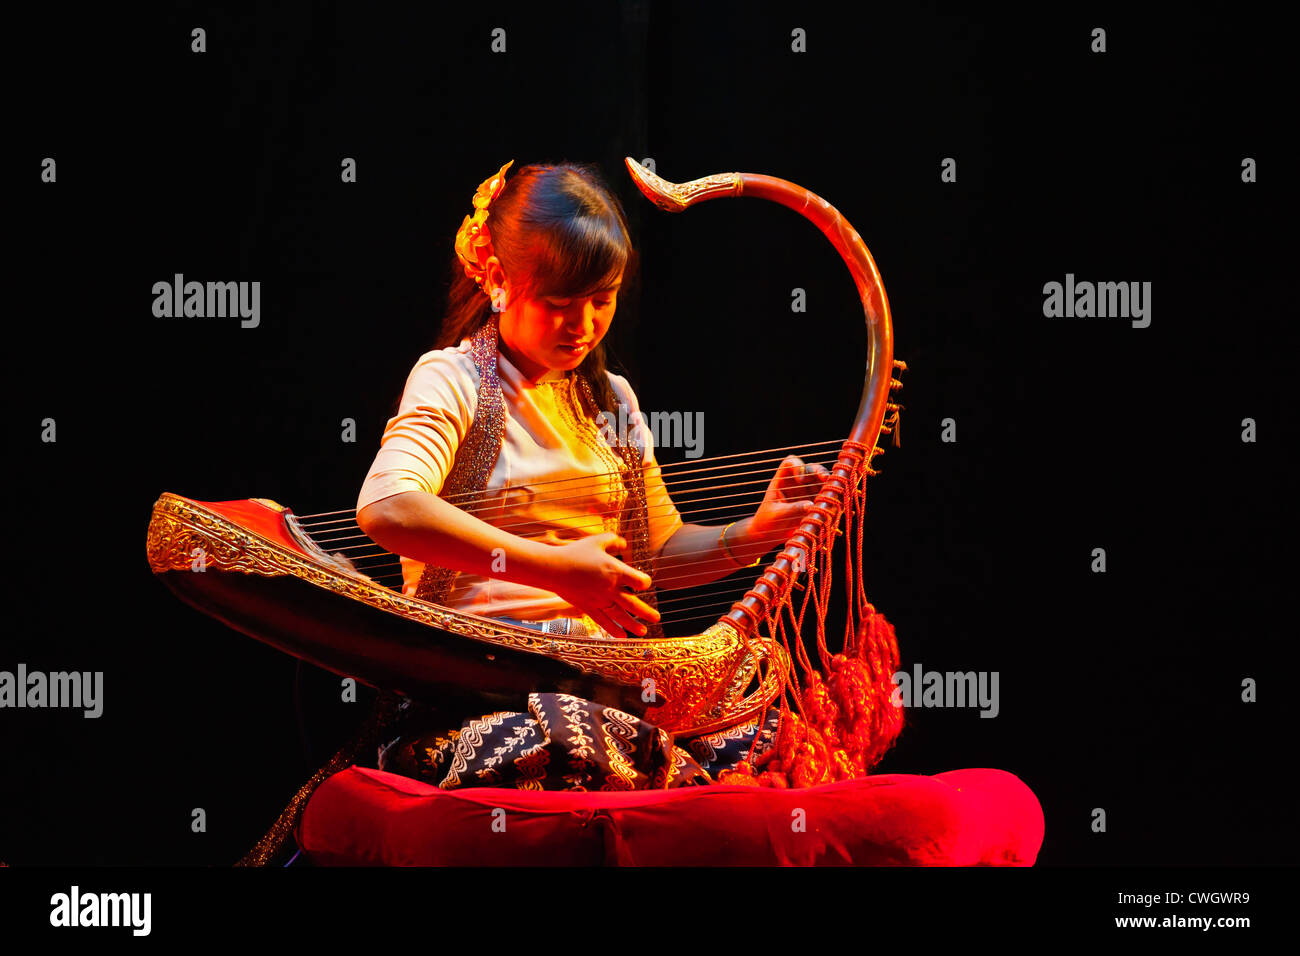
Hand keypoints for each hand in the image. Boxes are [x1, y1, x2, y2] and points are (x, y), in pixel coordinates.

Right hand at [541, 532, 659, 638]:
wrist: (553, 568)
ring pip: (620, 616)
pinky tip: (622, 636)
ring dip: (633, 625)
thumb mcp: (597, 540)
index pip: (640, 581)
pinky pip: (603, 621)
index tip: (643, 583)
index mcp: (615, 571)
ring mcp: (599, 600)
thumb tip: (624, 544)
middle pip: (633, 603)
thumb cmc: (576, 552)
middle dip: (646, 613)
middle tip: (656, 618)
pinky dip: (613, 629)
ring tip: (643, 632)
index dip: (644, 582)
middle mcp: (610, 588)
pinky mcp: (588, 607)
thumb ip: (613, 540)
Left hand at [750, 455, 830, 544]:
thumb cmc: (766, 521)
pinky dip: (832, 501)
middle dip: (820, 472)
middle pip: (811, 469)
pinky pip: (827, 499)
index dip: (798, 466)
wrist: (768, 535)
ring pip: (823, 483)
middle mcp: (797, 483)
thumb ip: (792, 509)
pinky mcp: (816, 504)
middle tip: (825, 479)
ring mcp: (808, 492)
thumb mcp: (776, 514)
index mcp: (782, 480)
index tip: (800, 479)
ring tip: (832, 497)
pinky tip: (834, 507)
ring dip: (829, 487)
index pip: (791, 463)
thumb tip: (810, 506)